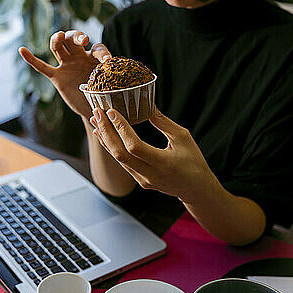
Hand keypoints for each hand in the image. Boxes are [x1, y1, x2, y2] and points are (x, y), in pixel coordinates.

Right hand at [19, 30, 111, 118]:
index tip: (108, 61)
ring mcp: (67, 65)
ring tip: (59, 37)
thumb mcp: (112, 90)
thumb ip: (116, 87)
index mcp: (95, 58)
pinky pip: (42, 67)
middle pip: (74, 39)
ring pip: (59, 46)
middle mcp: (80, 57)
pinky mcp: (57, 76)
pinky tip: (22, 50)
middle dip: (77, 36)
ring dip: (57, 39)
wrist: (93, 108)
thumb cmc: (104, 96)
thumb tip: (128, 94)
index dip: (102, 53)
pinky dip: (32, 59)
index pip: (98, 48)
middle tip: (83, 40)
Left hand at [89, 106, 217, 202]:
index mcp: (163, 163)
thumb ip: (163, 122)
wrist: (196, 188)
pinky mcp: (139, 181)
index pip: (134, 146)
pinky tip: (103, 135)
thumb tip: (146, 104)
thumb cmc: (193, 161)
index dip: (121, 128)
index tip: (112, 112)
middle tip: (97, 112)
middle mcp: (150, 174)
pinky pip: (121, 163)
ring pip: (118, 159)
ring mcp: (143, 180)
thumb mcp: (182, 138)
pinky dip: (111, 147)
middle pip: (120, 153)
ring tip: (96, 120)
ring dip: (105, 138)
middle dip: (106, 131)